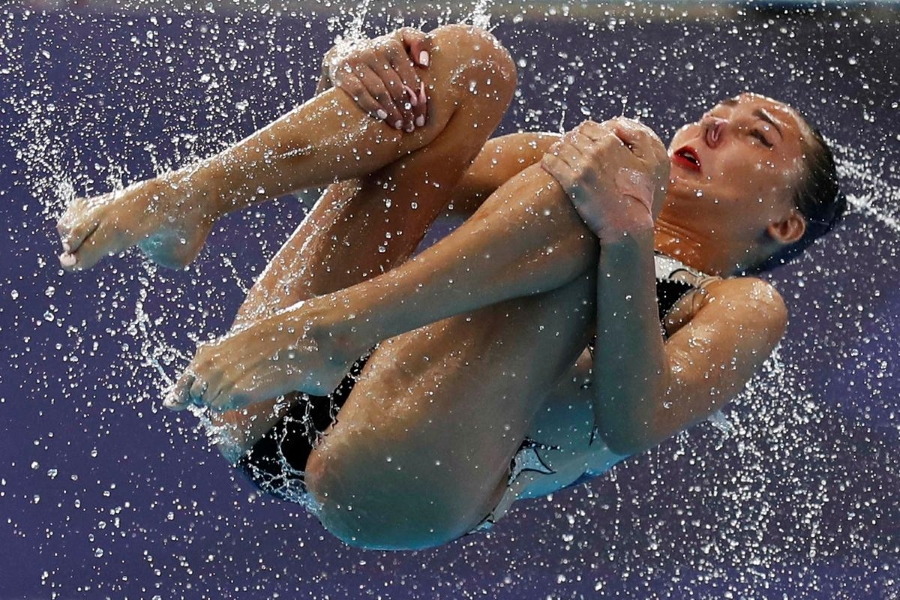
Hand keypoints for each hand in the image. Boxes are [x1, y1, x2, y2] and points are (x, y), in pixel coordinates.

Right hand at [323, 28, 429, 131]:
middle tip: (411, 126)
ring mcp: (356, 61)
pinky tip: (382, 116)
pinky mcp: (342, 73)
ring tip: (399, 125)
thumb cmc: (379, 55)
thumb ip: (419, 42)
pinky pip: (360, 92)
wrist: (341, 56)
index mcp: (391, 45)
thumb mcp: (399, 41)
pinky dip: (372, 106)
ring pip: (380, 91)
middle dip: (406, 109)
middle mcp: (374, 51)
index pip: (410, 77)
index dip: (418, 99)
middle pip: (396, 86)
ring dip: (392, 111)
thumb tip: (425, 63)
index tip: (421, 117)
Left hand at [541, 118, 669, 242]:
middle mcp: (596, 152)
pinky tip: (547, 166)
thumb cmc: (640, 195)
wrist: (628, 224)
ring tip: (555, 158)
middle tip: (565, 151)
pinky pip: (551, 163)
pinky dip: (547, 162)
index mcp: (612, 143)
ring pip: (559, 147)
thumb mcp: (650, 162)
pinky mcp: (572, 183)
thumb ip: (638, 138)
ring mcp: (583, 167)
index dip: (581, 133)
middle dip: (568, 142)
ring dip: (556, 150)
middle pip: (571, 136)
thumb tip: (617, 123)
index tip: (579, 142)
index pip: (587, 127)